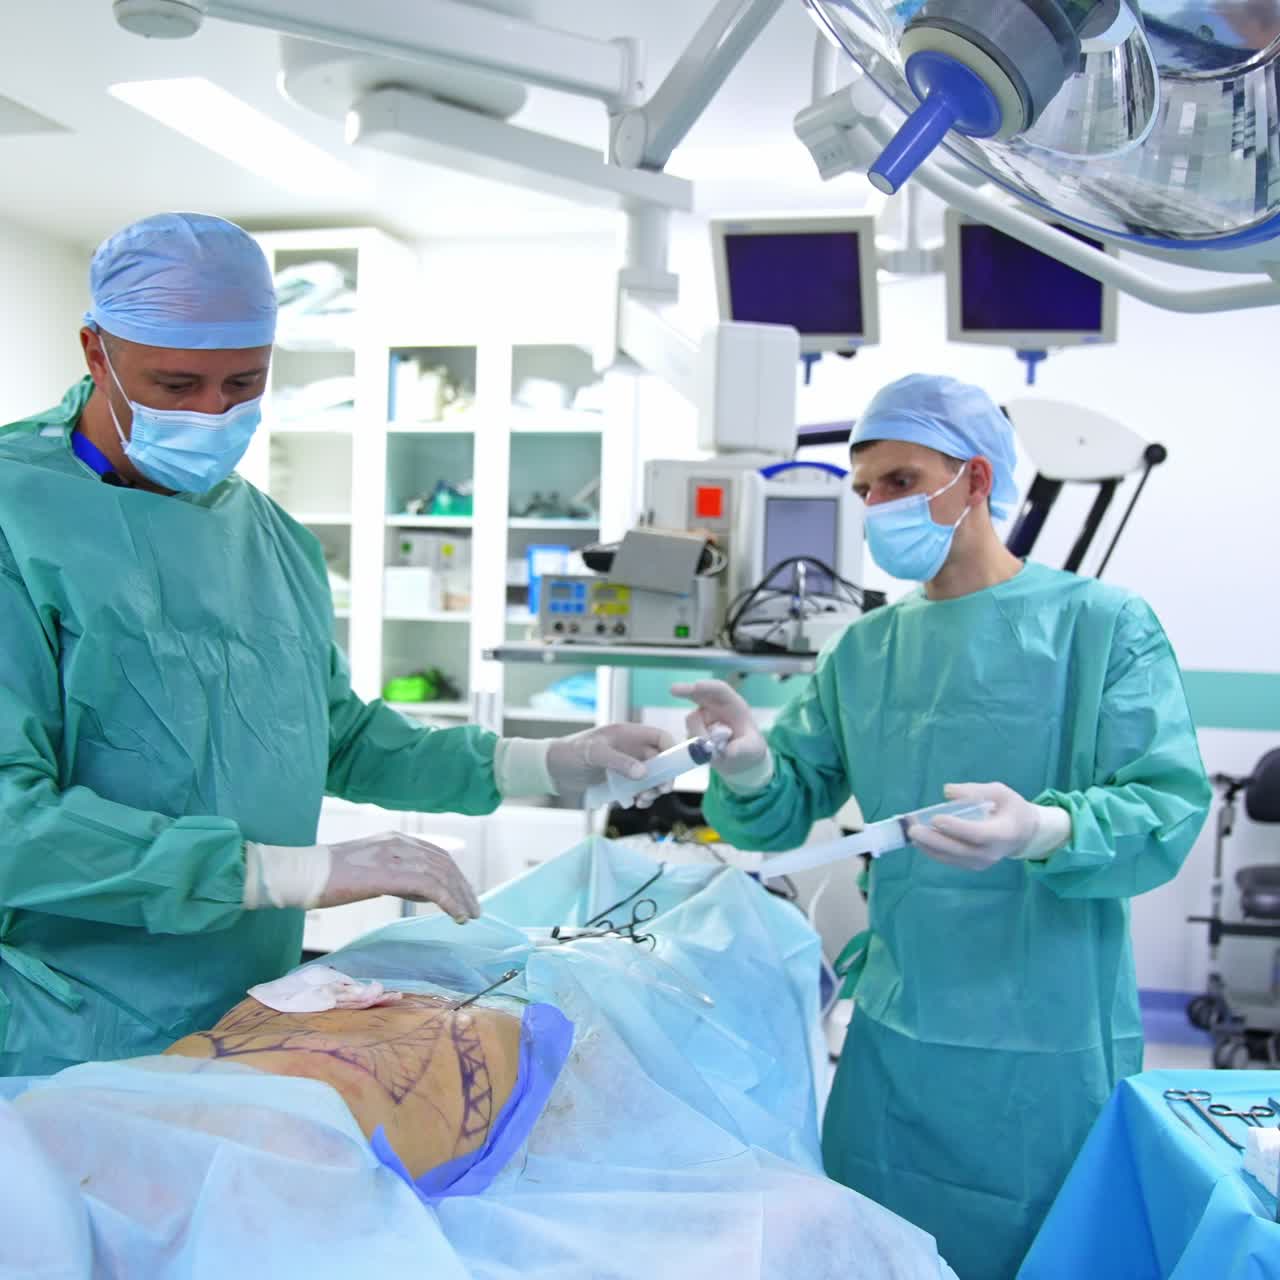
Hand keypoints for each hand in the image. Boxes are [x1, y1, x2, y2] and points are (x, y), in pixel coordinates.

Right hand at [323, 833, 481, 921]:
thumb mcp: (370, 871)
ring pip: (442, 875)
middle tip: (474, 910)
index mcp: (395, 840)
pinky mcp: (389, 874)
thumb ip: (397, 876)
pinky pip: (431, 886)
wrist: (301, 874)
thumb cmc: (328, 878)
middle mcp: (399, 843)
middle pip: (445, 863)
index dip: (455, 876)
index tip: (465, 895)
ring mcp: (395, 856)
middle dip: (463, 887)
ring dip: (460, 897)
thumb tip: (422, 890)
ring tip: (469, 916)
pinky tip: (456, 915)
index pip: (437, 855)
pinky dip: (449, 901)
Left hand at [546, 723, 674, 796]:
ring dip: (652, 790)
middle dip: (663, 776)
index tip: (674, 769)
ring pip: (651, 778)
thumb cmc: (568, 753)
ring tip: (643, 800)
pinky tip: (632, 803)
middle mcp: (630, 749)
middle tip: (660, 791)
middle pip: (660, 761)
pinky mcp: (619, 781)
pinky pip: (638, 789)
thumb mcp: (594, 754)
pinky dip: (640, 796)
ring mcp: (625, 765)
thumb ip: (619, 762)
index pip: (660, 737)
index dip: (672, 750)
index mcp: (627, 734)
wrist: (549, 770)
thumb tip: (644, 774)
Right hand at [670, 679, 767, 778]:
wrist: (742, 761)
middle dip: (686, 690)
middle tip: (672, 690)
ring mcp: (704, 718)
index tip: (696, 687)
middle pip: (699, 693)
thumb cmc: (750, 748)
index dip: (708, 687)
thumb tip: (726, 752)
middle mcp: (716, 708)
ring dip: (699, 735)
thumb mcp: (752, 750)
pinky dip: (695, 744)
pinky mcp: (696, 730)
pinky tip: (708, 752)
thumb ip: (740, 749)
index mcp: (733, 705)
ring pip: (693, 721)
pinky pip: (690, 735)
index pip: (720, 690)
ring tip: (716, 751)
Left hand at [908, 782, 1061, 869]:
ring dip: (929, 846)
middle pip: (960, 850)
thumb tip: (948, 791)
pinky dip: (933, 851)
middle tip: (913, 830)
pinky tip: (919, 841)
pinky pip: (950, 860)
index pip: (978, 834)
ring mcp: (981, 862)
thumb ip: (975, 791)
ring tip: (911, 834)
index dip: (956, 828)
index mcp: (1003, 833)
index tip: (936, 818)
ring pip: (952, 857)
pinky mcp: (972, 865)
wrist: (1023, 833)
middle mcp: (992, 852)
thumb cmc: (1010, 809)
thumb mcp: (1000, 792)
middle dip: (934, 840)